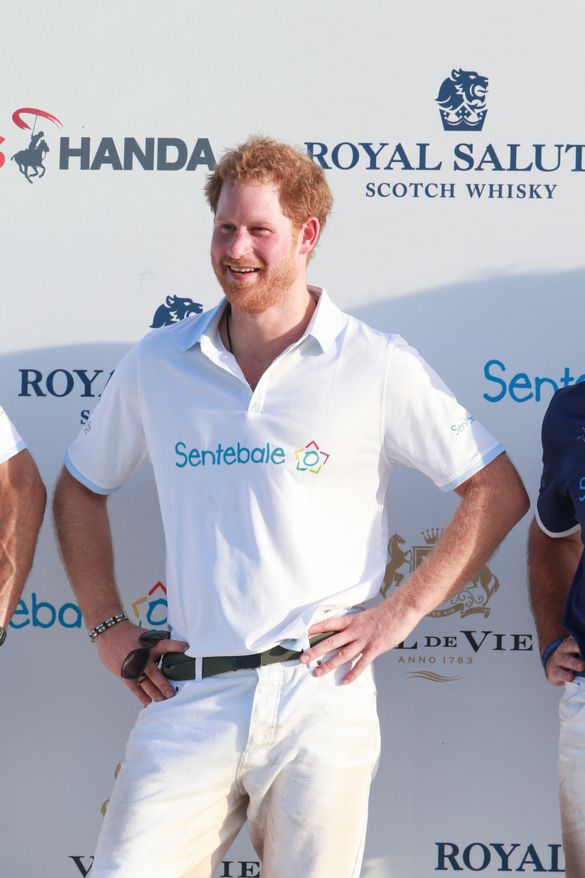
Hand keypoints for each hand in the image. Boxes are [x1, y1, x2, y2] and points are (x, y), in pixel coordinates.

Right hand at [94, 621, 188, 704]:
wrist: (109, 633)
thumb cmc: (129, 634)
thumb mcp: (145, 635)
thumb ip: (157, 644)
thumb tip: (173, 649)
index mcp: (149, 645)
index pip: (165, 644)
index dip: (176, 646)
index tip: (186, 648)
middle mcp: (142, 656)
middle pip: (155, 673)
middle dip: (164, 685)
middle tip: (172, 694)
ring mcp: (132, 666)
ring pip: (145, 683)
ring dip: (155, 694)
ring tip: (163, 702)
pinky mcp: (124, 673)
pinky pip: (134, 687)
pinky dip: (141, 696)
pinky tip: (148, 703)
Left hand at [301, 600, 418, 683]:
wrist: (402, 609)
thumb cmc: (386, 612)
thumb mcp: (366, 615)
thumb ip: (357, 624)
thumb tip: (350, 630)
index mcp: (352, 620)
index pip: (329, 623)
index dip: (315, 629)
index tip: (303, 634)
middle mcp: (354, 630)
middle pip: (331, 641)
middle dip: (315, 650)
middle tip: (302, 658)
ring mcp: (364, 640)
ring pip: (342, 654)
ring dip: (328, 664)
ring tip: (317, 672)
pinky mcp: (374, 648)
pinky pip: (361, 664)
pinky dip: (352, 674)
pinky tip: (344, 681)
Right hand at [545, 635, 584, 685]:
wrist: (552, 666)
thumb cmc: (569, 658)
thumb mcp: (574, 650)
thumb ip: (582, 648)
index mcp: (571, 642)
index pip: (578, 639)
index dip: (583, 641)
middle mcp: (564, 649)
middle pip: (572, 646)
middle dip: (580, 648)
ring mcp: (558, 660)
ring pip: (567, 660)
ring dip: (575, 663)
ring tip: (582, 666)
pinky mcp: (554, 671)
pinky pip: (560, 673)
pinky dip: (565, 675)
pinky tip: (570, 677)